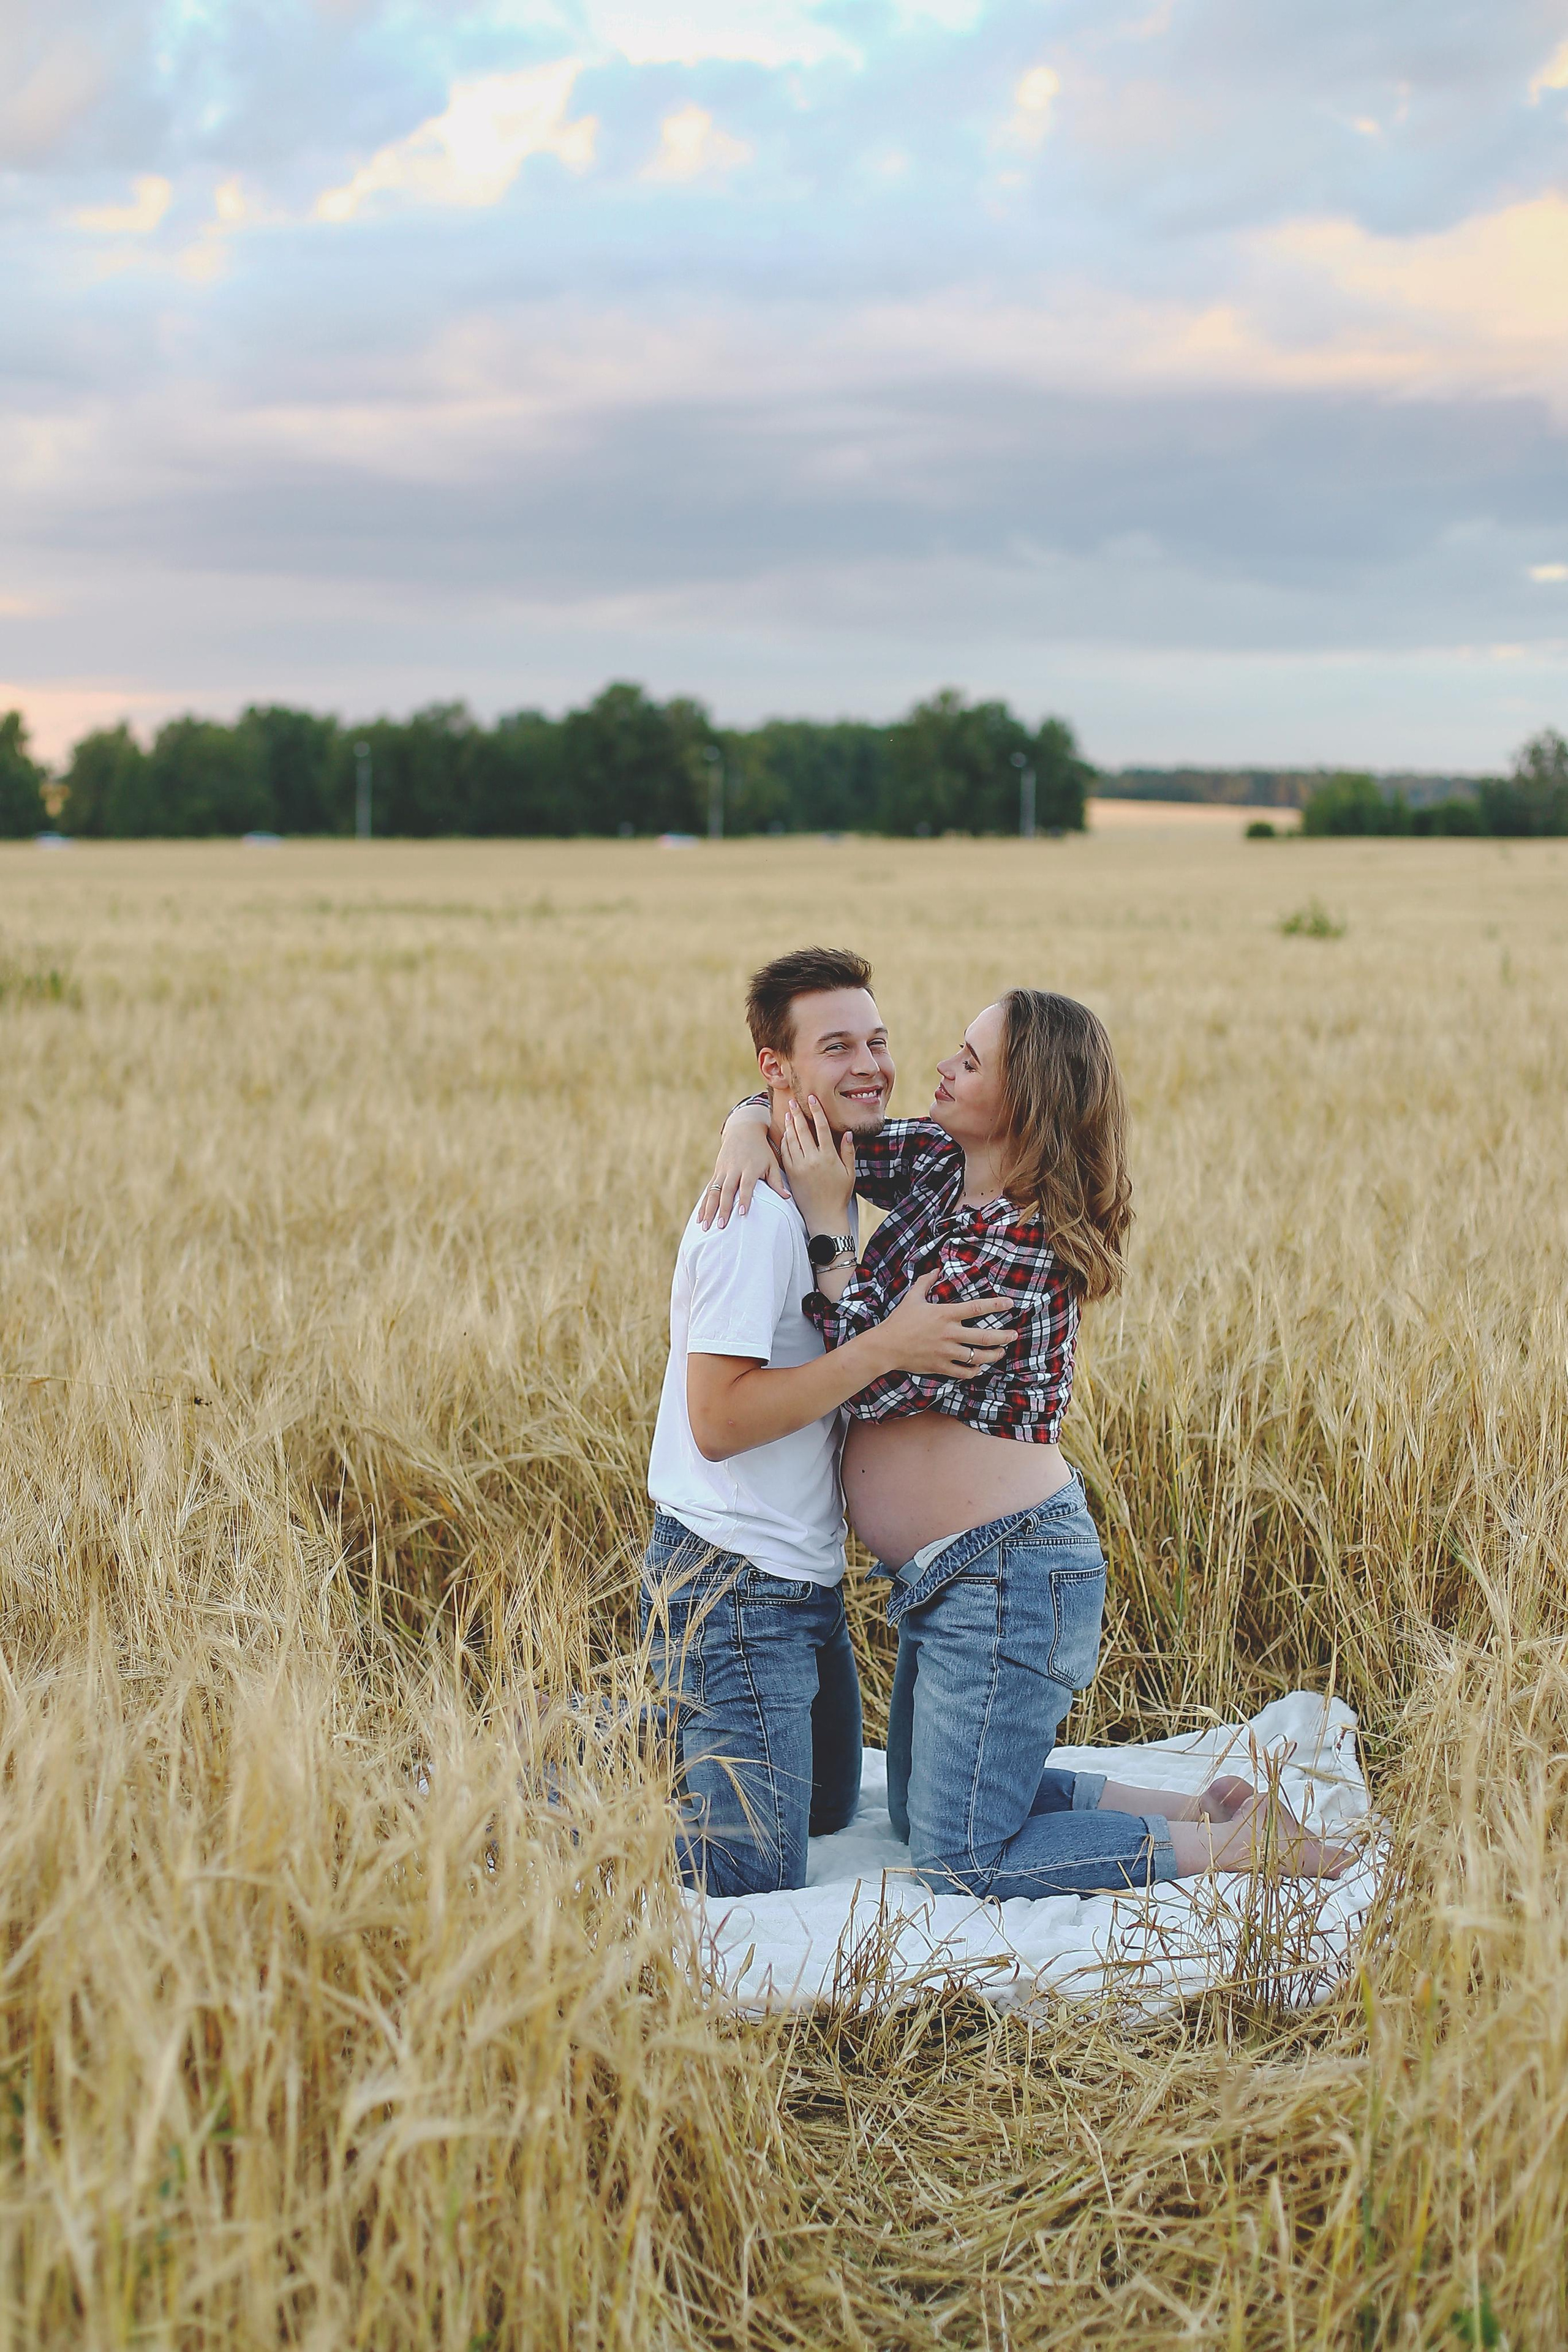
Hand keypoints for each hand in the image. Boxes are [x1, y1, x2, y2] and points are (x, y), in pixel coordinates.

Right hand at [698, 1105, 789, 1227]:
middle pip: (727, 1190)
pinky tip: (699, 1217)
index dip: (744, 1199)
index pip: (746, 1185)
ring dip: (708, 1209)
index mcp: (749, 1167)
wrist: (743, 1130)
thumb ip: (776, 1181)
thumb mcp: (771, 1162)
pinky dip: (703, 1204)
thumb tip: (786, 1197)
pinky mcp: (716, 1172)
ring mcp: (723, 1171)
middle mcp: (734, 1169)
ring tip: (705, 1226)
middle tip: (722, 1226)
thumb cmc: (761, 1150)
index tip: (742, 1213)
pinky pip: (708, 1190)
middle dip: (723, 1208)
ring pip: (713, 1191)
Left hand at [780, 1096, 855, 1232]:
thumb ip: (848, 1152)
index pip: (821, 1128)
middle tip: (793, 1102)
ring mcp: (799, 1167)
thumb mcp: (849, 1173)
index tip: (812, 1099)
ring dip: (789, 1125)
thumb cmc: (839, 1195)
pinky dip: (784, 1141)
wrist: (824, 1216)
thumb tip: (847, 1133)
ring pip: (791, 1140)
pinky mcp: (791, 1174)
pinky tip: (785, 1133)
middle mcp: (812, 1160)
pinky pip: (785, 1153)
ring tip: (788, 1114)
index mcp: (828, 1157)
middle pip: (802, 1131)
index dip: (817, 1111)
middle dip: (797, 1114)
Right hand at [873, 1272, 1016, 1379]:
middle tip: (1013, 1335)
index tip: (1010, 1304)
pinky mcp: (941, 1366)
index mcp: (945, 1314)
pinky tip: (978, 1368)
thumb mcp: (912, 1298)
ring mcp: (946, 1352)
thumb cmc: (899, 1321)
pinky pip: (964, 1372)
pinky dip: (974, 1371)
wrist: (886, 1346)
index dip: (996, 1305)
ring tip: (1000, 1352)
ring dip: (993, 1355)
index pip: (977, 1308)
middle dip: (1003, 1336)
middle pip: (984, 1336)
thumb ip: (925, 1282)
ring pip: (978, 1357)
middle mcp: (949, 1333)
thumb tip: (935, 1269)